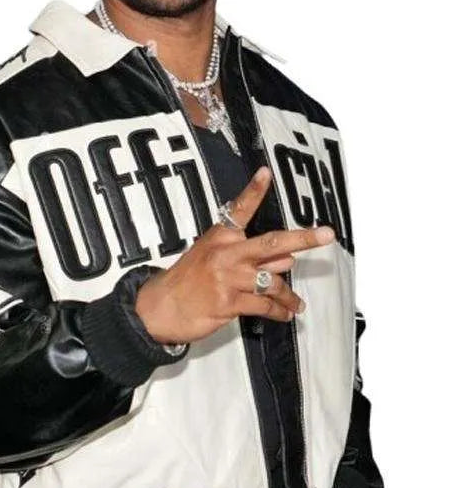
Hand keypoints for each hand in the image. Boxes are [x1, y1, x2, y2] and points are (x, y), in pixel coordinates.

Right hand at [135, 165, 334, 343]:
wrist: (160, 307)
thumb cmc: (186, 282)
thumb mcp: (212, 260)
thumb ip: (250, 257)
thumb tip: (287, 258)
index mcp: (220, 237)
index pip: (239, 210)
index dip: (254, 190)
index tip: (265, 173)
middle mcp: (226, 253)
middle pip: (272, 242)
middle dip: (303, 238)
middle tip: (327, 235)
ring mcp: (228, 278)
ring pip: (273, 282)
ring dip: (288, 295)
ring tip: (296, 304)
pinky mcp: (229, 302)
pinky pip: (264, 305)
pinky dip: (278, 311)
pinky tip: (285, 314)